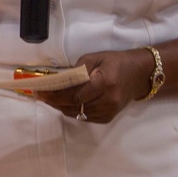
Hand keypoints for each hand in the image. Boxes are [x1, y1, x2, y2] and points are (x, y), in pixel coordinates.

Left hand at [35, 48, 152, 123]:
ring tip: (48, 98)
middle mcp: (107, 101)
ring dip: (61, 107)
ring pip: (78, 114)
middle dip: (54, 101)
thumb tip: (59, 80)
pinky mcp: (108, 118)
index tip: (40, 91)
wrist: (138, 75)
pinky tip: (63, 103)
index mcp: (104, 82)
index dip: (55, 95)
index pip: (75, 94)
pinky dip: (72, 110)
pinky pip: (84, 117)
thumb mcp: (95, 58)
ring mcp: (108, 112)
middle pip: (74, 106)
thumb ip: (77, 70)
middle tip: (39, 95)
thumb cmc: (115, 62)